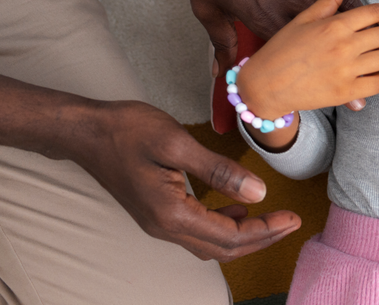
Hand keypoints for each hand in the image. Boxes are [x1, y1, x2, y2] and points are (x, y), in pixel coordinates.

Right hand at [76, 100, 301, 261]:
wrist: (85, 132)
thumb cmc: (128, 130)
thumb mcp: (178, 143)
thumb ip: (219, 171)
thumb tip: (258, 193)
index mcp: (171, 213)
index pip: (229, 236)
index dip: (266, 230)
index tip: (293, 217)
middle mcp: (164, 227)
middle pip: (222, 248)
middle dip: (261, 238)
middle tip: (292, 223)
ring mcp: (158, 222)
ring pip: (210, 243)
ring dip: (243, 236)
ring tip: (273, 219)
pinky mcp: (156, 212)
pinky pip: (196, 230)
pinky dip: (223, 226)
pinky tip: (237, 209)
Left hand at [180, 0, 378, 77]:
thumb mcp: (207, 12)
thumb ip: (222, 45)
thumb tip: (221, 75)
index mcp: (271, 20)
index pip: (309, 59)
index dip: (337, 80)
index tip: (358, 100)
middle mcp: (294, 2)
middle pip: (342, 34)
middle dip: (373, 54)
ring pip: (348, 2)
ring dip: (376, 20)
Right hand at [238, 0, 378, 120]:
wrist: (264, 85)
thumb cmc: (281, 50)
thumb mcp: (302, 20)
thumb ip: (326, 2)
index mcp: (334, 25)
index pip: (374, 13)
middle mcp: (344, 47)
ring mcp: (346, 71)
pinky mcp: (346, 93)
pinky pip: (378, 84)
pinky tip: (371, 75)